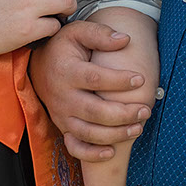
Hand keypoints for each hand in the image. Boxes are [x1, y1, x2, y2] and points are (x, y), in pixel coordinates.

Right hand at [29, 20, 150, 161]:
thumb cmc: (64, 47)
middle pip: (94, 111)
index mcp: (67, 70)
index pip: (94, 79)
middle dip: (122, 114)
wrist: (39, 65)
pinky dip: (91, 154)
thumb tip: (125, 40)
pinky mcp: (62, 127)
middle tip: (146, 110)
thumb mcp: (77, 31)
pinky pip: (74, 147)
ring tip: (138, 128)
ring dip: (114, 134)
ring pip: (87, 133)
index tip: (140, 78)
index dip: (118, 81)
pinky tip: (112, 151)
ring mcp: (61, 115)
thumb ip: (100, 34)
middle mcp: (62, 96)